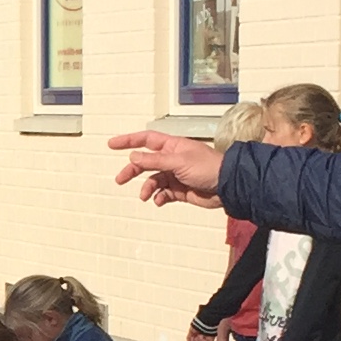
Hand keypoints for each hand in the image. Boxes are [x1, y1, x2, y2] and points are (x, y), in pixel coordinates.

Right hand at [109, 129, 226, 207]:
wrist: (227, 186)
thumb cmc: (209, 167)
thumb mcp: (179, 162)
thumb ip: (154, 160)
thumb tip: (134, 156)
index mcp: (173, 146)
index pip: (146, 140)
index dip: (128, 141)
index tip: (112, 144)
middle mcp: (172, 159)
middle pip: (145, 162)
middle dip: (132, 171)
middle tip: (120, 179)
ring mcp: (176, 175)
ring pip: (153, 180)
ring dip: (147, 188)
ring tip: (145, 195)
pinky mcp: (180, 190)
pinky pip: (163, 193)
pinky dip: (158, 197)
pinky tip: (159, 200)